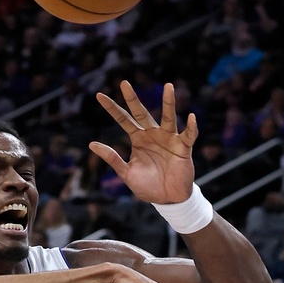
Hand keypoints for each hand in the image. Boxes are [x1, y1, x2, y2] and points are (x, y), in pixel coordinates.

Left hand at [90, 81, 197, 203]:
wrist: (167, 199)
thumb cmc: (147, 185)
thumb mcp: (126, 172)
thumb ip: (112, 157)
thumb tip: (91, 143)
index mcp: (138, 139)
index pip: (123, 120)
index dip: (112, 108)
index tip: (99, 95)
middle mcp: (153, 134)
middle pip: (141, 113)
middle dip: (133, 99)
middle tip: (123, 83)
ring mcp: (168, 139)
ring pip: (168, 117)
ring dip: (168, 102)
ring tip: (168, 86)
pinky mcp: (183, 148)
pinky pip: (188, 135)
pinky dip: (191, 127)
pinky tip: (191, 117)